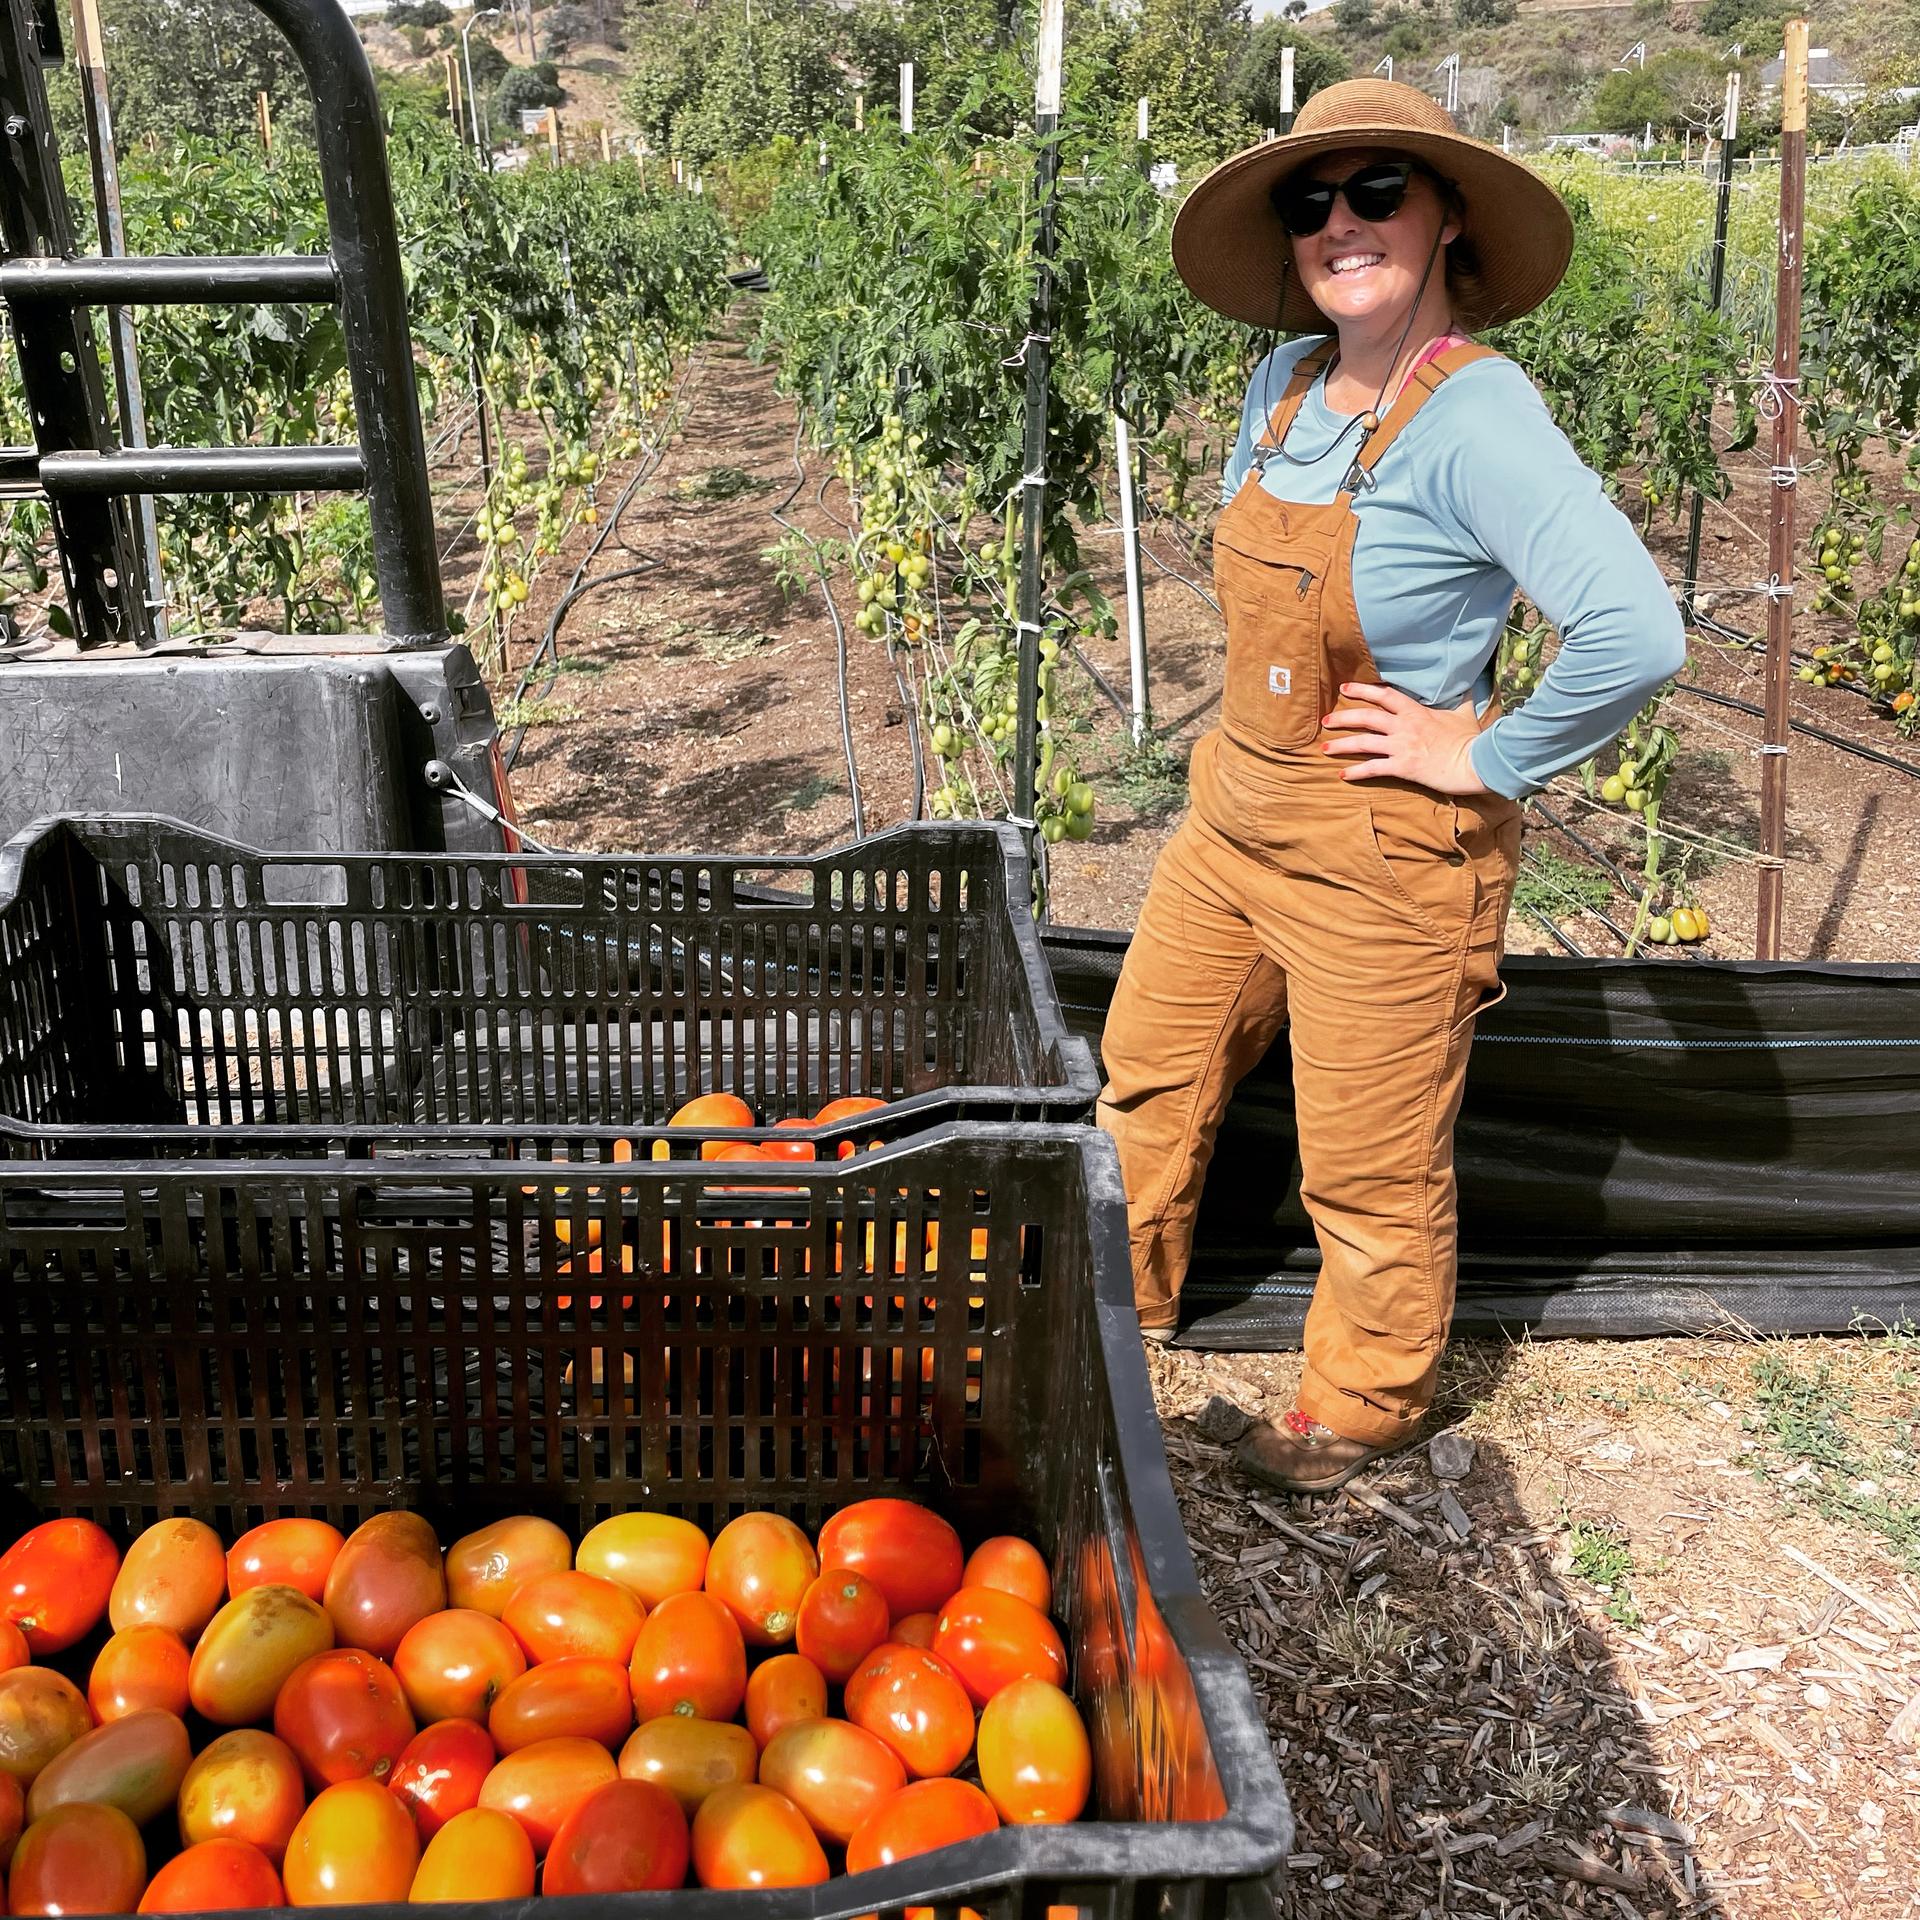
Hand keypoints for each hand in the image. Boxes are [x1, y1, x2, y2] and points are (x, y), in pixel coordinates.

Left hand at [1322, 683, 1490, 793]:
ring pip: (1363, 742)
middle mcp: (1404, 726)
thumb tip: (1466, 683)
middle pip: (1366, 717)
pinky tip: (1342, 774)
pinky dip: (1356, 772)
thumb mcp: (1464, 712)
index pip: (1384, 695)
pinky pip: (1373, 769)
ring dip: (1341, 745)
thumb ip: (1459, 697)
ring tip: (1324, 749)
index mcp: (1416, 711)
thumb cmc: (1470, 738)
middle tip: (1326, 720)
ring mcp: (1402, 746)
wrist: (1476, 762)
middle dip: (1342, 718)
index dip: (1363, 690)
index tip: (1345, 688)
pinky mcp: (1403, 767)